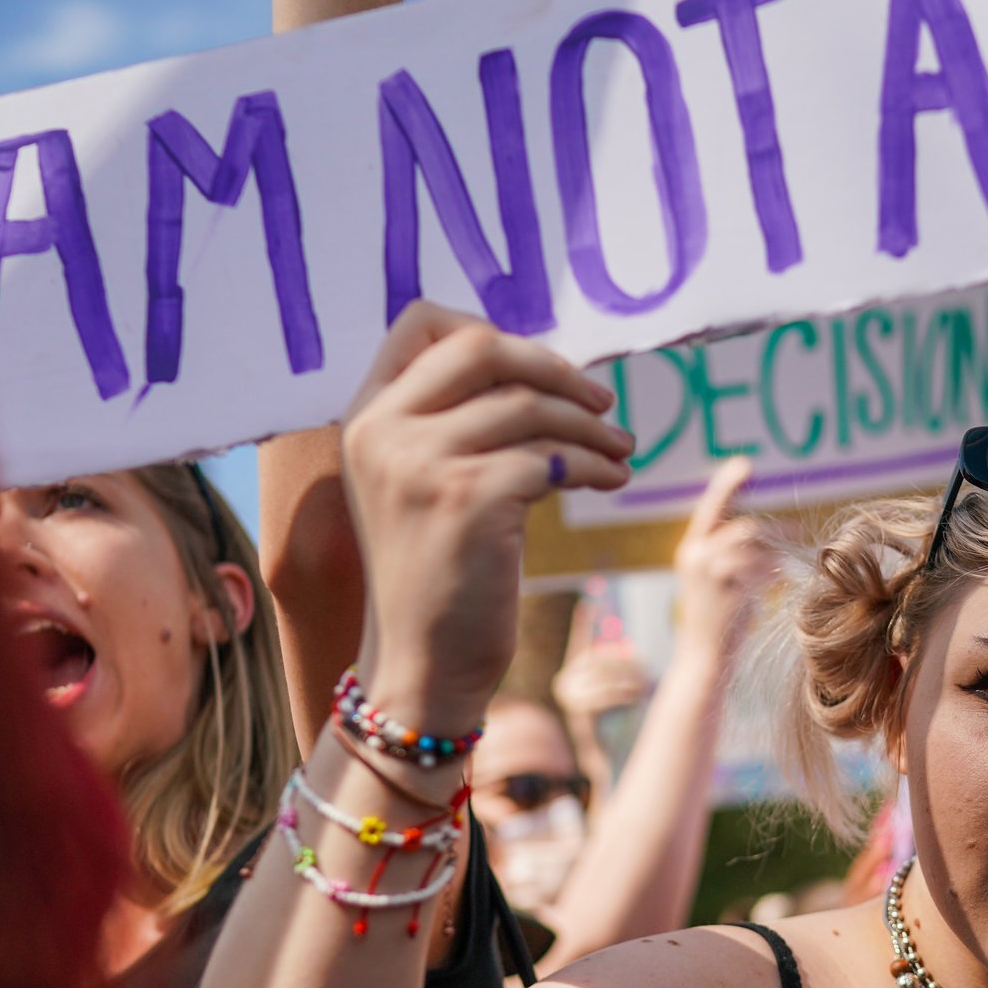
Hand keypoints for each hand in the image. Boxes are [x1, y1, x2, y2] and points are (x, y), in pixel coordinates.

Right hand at [338, 302, 633, 735]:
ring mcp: (420, 462)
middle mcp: (383, 431)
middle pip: (480, 347)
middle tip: (601, 400)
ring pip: (528, 405)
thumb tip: (539, 368)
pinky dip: (592, 465)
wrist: (422, 664)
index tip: (540, 369)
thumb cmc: (437, 576)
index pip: (420, 323)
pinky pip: (550, 457)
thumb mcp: (421, 485)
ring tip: (621, 449)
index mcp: (366, 418)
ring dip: (590, 425)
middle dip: (554, 367)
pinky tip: (611, 481)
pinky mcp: (467, 498)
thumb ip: (452, 423)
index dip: (489, 329)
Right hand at [672, 460, 780, 661]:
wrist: (703, 659)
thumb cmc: (719, 623)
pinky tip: (778, 586)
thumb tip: (767, 534)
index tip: (744, 464)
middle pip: (744, 528)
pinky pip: (760, 570)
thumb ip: (732, 556)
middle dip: (775, 532)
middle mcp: (694, 556)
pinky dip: (774, 576)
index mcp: (690, 550)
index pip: (709, 508)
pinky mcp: (725, 589)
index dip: (726, 484)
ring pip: (756, 550)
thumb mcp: (719, 583)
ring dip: (777, 558)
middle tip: (795, 533)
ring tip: (784, 571)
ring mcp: (707, 572)